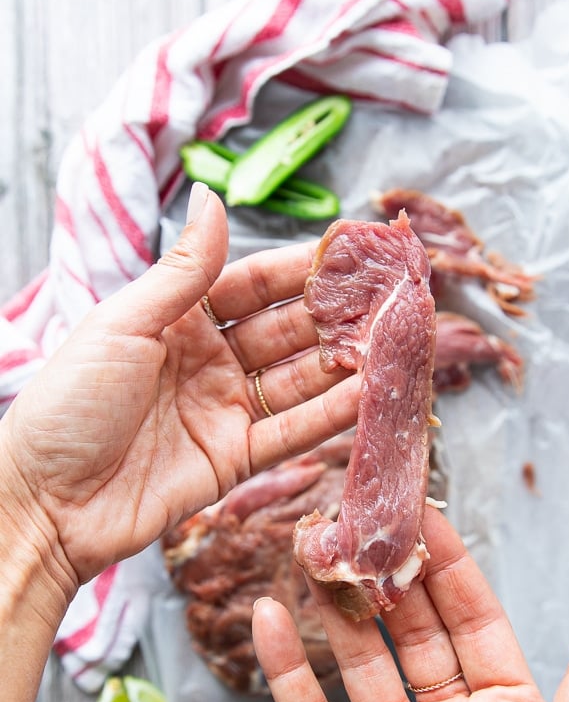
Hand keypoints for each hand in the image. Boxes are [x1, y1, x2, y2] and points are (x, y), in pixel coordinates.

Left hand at [0, 184, 358, 593]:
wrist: (46, 501)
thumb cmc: (69, 405)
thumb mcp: (124, 325)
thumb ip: (183, 272)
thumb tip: (213, 200)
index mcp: (178, 320)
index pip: (253, 285)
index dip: (300, 269)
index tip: (349, 252)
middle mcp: (210, 361)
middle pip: (285, 331)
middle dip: (335, 316)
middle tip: (386, 300)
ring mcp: (226, 411)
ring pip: (298, 380)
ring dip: (342, 364)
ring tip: (390, 345)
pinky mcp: (236, 459)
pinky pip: (291, 432)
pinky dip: (329, 416)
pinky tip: (366, 396)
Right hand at [252, 507, 568, 701]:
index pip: (474, 620)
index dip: (449, 566)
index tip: (424, 514)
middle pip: (413, 633)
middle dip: (387, 578)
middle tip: (357, 523)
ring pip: (360, 663)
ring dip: (334, 609)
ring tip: (311, 553)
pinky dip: (285, 668)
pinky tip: (270, 617)